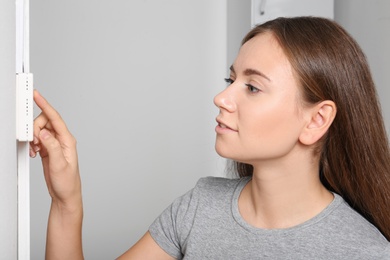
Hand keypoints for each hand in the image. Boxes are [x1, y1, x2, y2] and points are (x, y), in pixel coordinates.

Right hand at [30, 90, 81, 209]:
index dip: (45, 105)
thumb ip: (52, 147)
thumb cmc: (67, 182)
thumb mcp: (60, 165)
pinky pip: (37, 139)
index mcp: (68, 140)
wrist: (65, 194)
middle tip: (34, 142)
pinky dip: (32, 144)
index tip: (36, 95)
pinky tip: (34, 153)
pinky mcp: (48, 149)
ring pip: (39, 131)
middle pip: (44, 122)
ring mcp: (54, 144)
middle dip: (34, 129)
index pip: (55, 118)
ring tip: (35, 151)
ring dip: (33, 138)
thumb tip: (44, 133)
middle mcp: (62, 140)